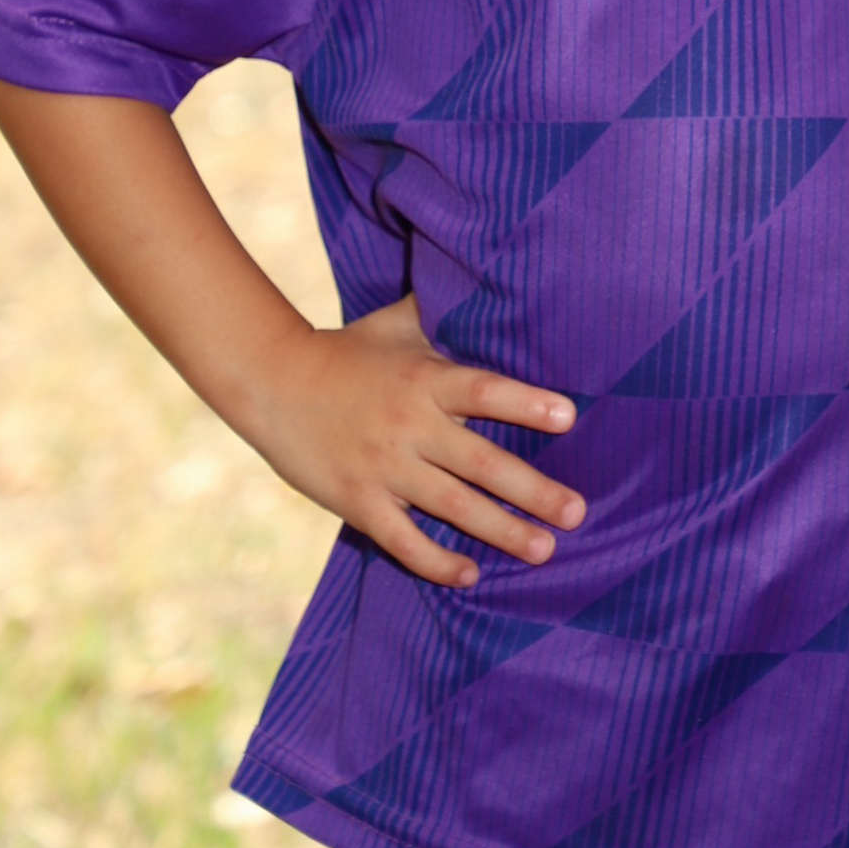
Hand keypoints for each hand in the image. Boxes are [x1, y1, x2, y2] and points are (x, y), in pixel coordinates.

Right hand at [244, 293, 584, 586]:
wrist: (272, 382)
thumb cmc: (346, 351)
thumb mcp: (396, 323)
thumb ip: (441, 310)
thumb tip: (482, 272)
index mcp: (424, 379)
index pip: (483, 391)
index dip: (525, 403)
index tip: (569, 417)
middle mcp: (410, 425)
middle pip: (481, 462)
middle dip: (533, 491)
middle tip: (577, 513)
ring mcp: (383, 467)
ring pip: (452, 506)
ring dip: (501, 531)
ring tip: (543, 550)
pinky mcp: (358, 500)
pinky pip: (403, 539)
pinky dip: (436, 561)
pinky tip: (470, 576)